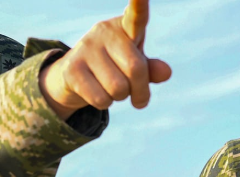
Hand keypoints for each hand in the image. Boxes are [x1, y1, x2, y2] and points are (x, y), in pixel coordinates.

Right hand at [39, 0, 171, 118]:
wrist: (73, 78)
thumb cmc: (114, 67)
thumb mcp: (134, 66)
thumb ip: (151, 69)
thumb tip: (166, 72)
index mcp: (125, 28)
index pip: (136, 16)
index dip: (139, 4)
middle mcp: (105, 31)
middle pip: (136, 69)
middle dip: (140, 90)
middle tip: (135, 95)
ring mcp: (86, 48)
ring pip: (118, 89)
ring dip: (119, 98)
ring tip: (109, 88)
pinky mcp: (72, 68)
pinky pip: (101, 99)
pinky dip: (104, 104)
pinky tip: (96, 93)